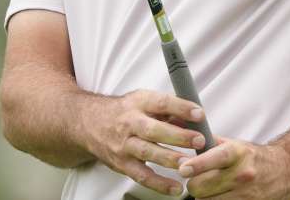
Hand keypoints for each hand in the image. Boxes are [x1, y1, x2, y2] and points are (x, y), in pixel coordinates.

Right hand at [84, 89, 207, 195]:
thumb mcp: (144, 101)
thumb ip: (169, 110)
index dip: (181, 107)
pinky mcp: (121, 164)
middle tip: (199, 140)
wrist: (90, 124)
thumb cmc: (125, 112)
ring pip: (147, 153)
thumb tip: (196, 120)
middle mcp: (129, 123)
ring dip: (169, 159)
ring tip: (189, 164)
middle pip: (154, 130)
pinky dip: (159, 184)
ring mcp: (124, 145)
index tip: (199, 114)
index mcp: (138, 103)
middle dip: (178, 136)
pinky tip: (175, 187)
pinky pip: (141, 176)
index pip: (161, 103)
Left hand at [180, 138, 289, 198]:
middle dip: (194, 184)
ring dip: (205, 197)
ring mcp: (246, 194)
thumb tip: (187, 137)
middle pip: (202, 186)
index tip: (183, 169)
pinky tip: (223, 197)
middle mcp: (242, 174)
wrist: (288, 170)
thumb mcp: (238, 145)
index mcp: (238, 153)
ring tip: (213, 189)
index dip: (197, 165)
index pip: (215, 158)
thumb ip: (212, 144)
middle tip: (196, 181)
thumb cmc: (257, 158)